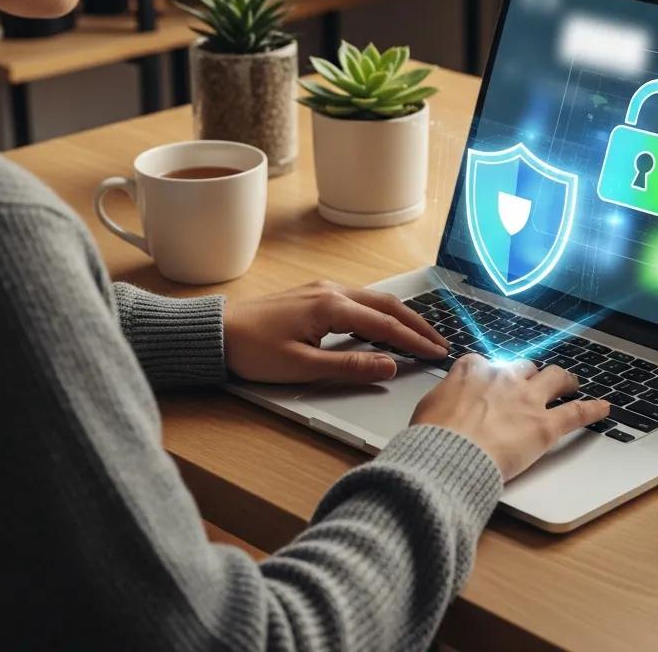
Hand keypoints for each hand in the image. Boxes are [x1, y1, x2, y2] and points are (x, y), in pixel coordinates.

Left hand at [223, 280, 449, 383]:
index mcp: (332, 307)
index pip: (386, 325)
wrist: (217, 332)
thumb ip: (349, 366)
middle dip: (417, 324)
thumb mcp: (302, 367)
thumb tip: (390, 365)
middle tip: (440, 343)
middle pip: (387, 305)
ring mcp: (324, 289)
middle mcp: (333, 291)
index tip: (438, 353)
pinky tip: (385, 325)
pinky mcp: (315, 294)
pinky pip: (360, 299)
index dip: (414, 341)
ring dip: (401, 317)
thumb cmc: (253, 351)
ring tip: (421, 335)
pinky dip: (381, 312)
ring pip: (374, 299)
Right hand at [411, 354, 609, 481]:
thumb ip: (445, 398)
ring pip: (555, 378)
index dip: (491, 373)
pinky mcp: (544, 425)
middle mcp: (502, 378)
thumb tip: (445, 403)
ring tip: (572, 383)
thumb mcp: (429, 407)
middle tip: (534, 382)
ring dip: (565, 380)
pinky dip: (592, 409)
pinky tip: (604, 408)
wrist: (448, 456)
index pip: (486, 363)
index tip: (492, 381)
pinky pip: (575, 413)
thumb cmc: (433, 437)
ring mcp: (526, 399)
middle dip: (529, 374)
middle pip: (523, 367)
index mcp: (472, 371)